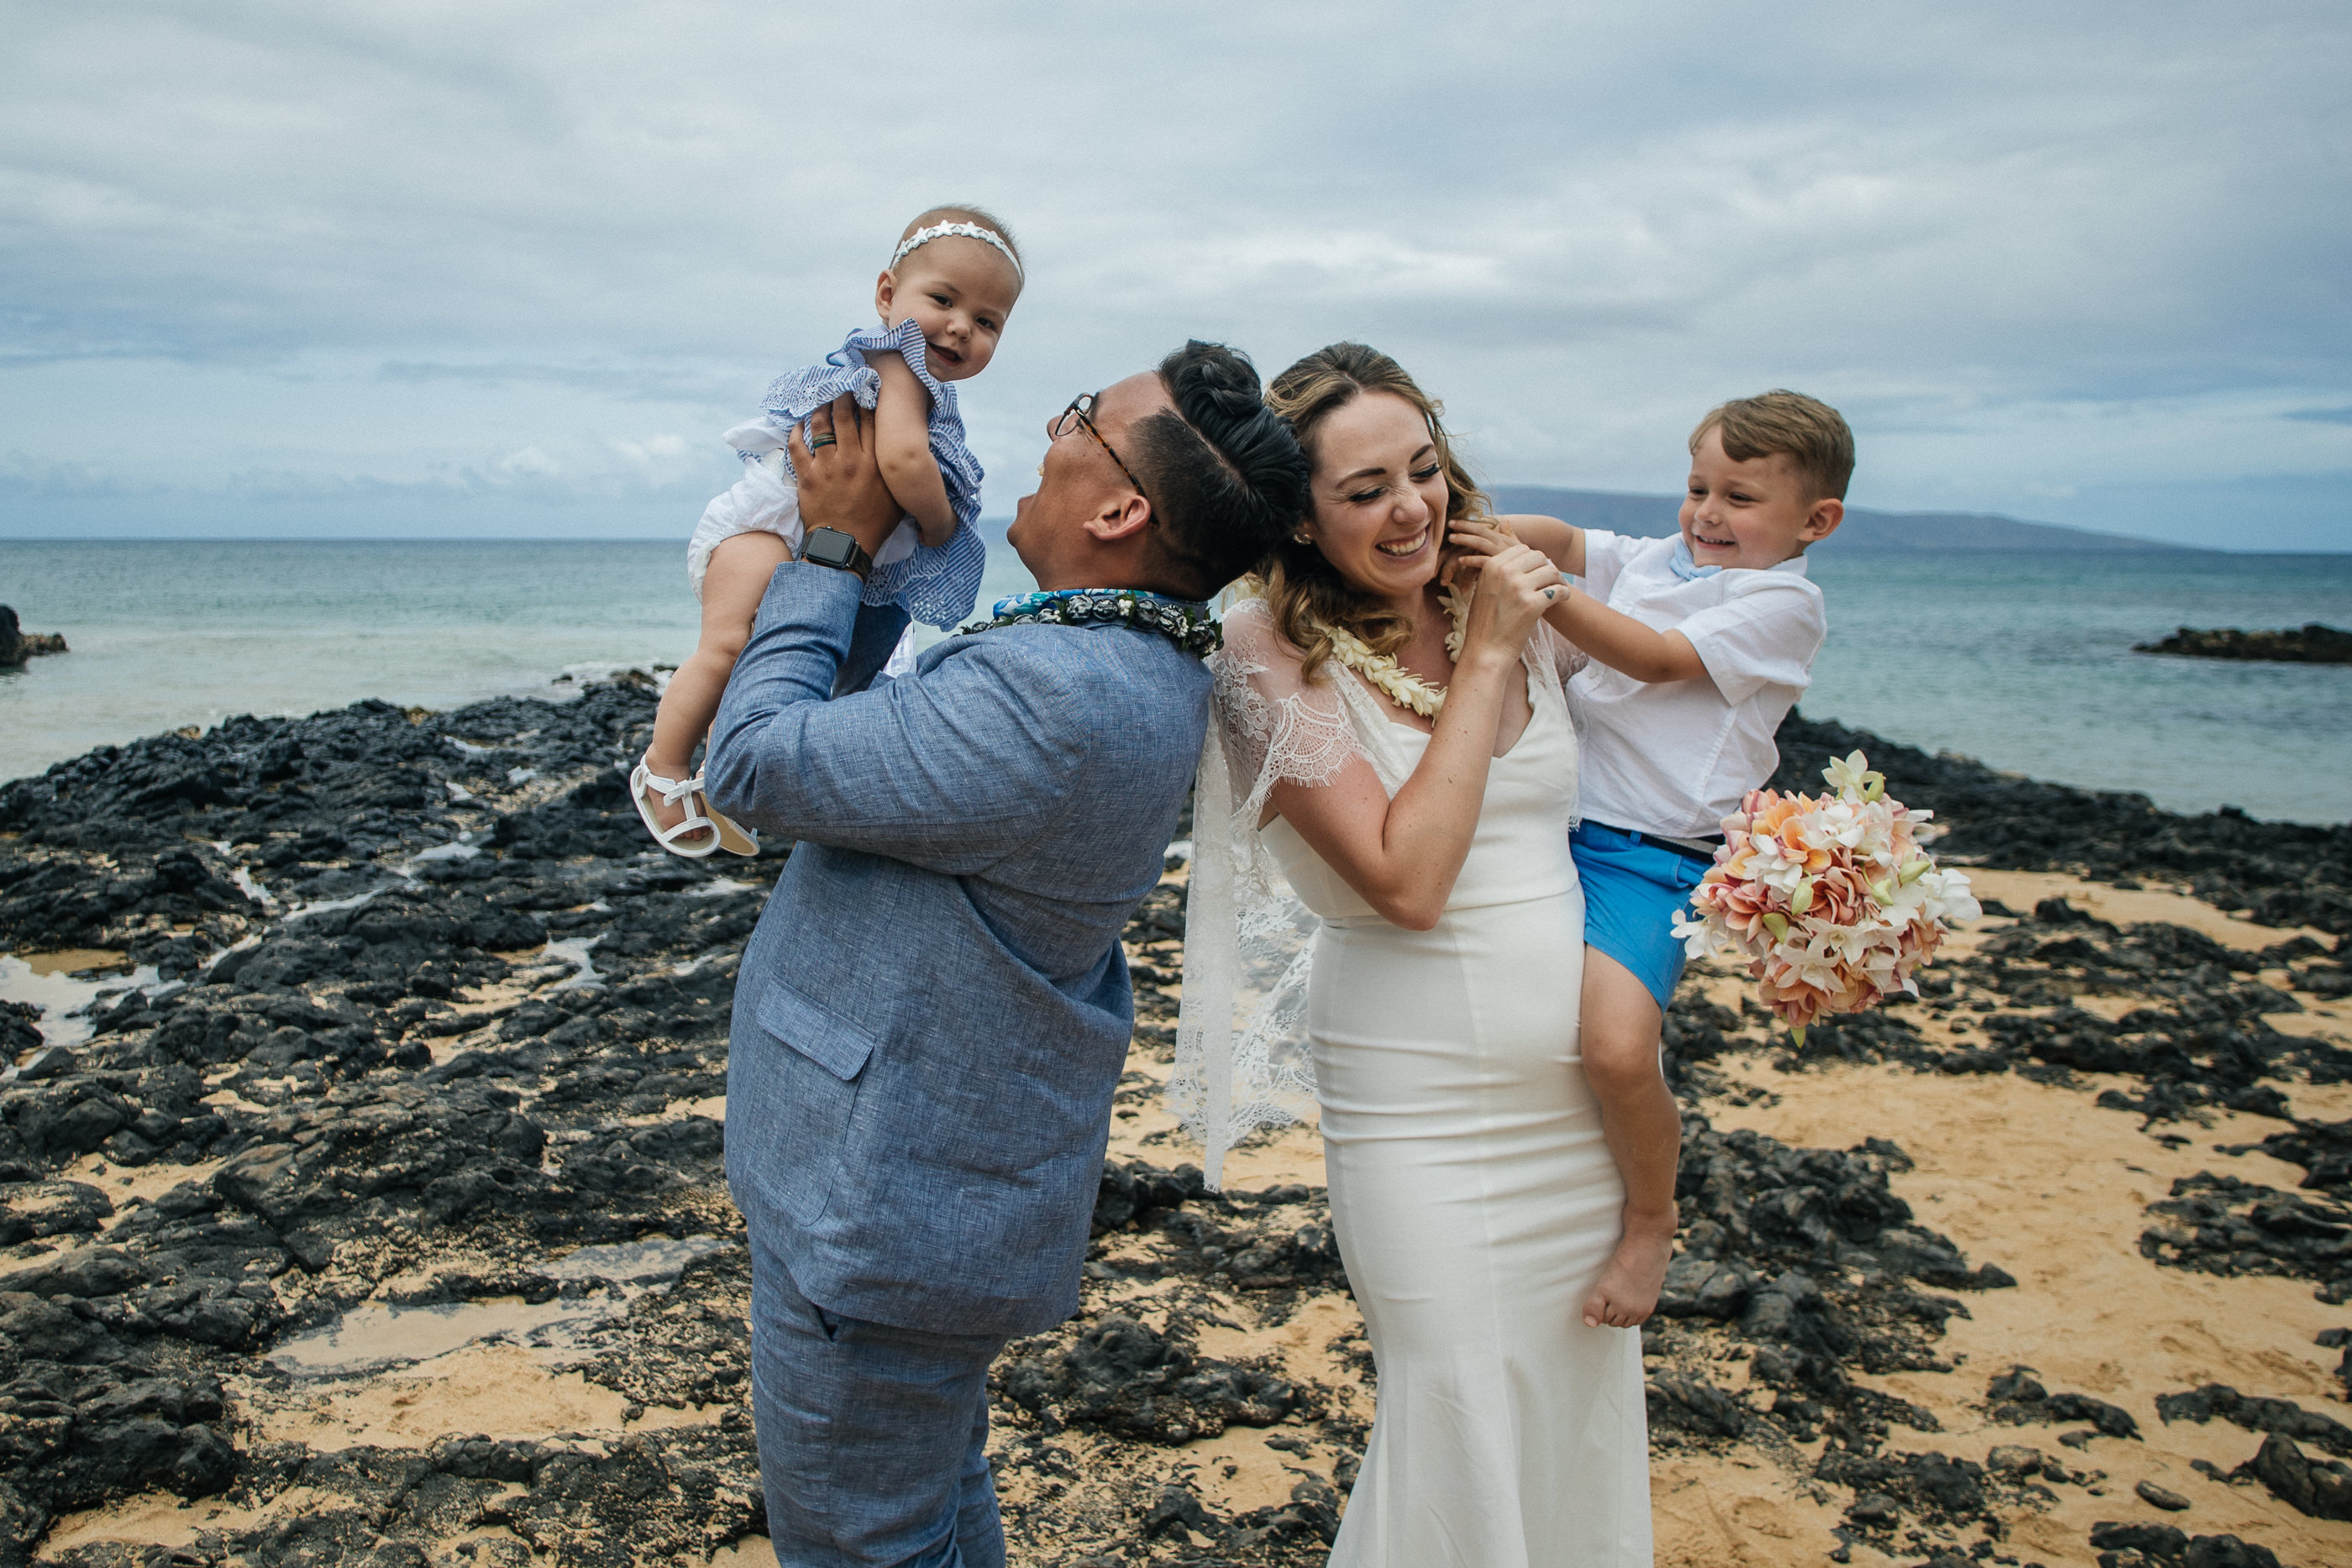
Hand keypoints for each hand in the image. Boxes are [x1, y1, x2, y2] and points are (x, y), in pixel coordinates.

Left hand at [790, 393, 900, 559]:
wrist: (845, 546)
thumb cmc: (874, 525)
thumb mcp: (897, 497)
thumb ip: (897, 474)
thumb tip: (904, 458)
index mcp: (875, 463)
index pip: (871, 421)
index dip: (868, 401)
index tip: (865, 391)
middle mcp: (851, 459)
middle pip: (845, 415)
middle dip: (843, 397)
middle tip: (841, 390)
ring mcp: (827, 466)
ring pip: (821, 425)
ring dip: (820, 409)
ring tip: (821, 403)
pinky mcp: (807, 476)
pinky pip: (797, 445)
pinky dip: (797, 432)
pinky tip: (800, 424)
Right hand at [1450, 536, 1561, 663]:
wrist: (1486, 651)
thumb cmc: (1485, 624)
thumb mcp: (1484, 590)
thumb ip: (1500, 572)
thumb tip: (1524, 558)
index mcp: (1492, 566)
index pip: (1522, 549)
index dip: (1532, 560)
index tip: (1536, 571)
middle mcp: (1505, 573)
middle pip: (1539, 556)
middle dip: (1546, 567)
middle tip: (1550, 580)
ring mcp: (1519, 588)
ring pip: (1551, 571)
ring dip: (1558, 580)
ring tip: (1558, 589)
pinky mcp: (1532, 605)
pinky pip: (1558, 590)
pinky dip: (1564, 594)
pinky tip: (1562, 599)